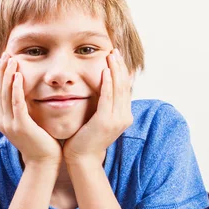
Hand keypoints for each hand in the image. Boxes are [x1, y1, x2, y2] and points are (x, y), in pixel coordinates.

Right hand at [0, 53, 61, 167]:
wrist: (44, 162)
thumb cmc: (40, 142)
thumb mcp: (27, 123)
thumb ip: (22, 110)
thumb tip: (24, 96)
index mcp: (2, 119)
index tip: (4, 59)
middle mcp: (2, 121)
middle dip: (1, 70)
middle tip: (6, 54)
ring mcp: (10, 124)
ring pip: (5, 94)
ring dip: (7, 74)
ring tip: (11, 59)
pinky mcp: (21, 126)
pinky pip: (16, 103)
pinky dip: (15, 88)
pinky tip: (17, 76)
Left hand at [63, 49, 132, 164]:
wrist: (82, 158)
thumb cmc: (85, 138)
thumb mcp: (99, 118)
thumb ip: (103, 104)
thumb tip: (101, 88)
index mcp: (124, 115)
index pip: (125, 87)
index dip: (122, 70)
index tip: (116, 55)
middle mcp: (124, 117)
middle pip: (124, 85)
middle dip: (120, 65)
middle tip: (114, 49)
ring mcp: (116, 120)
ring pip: (118, 89)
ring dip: (115, 69)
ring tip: (111, 54)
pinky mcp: (105, 121)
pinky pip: (107, 98)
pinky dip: (107, 83)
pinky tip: (105, 71)